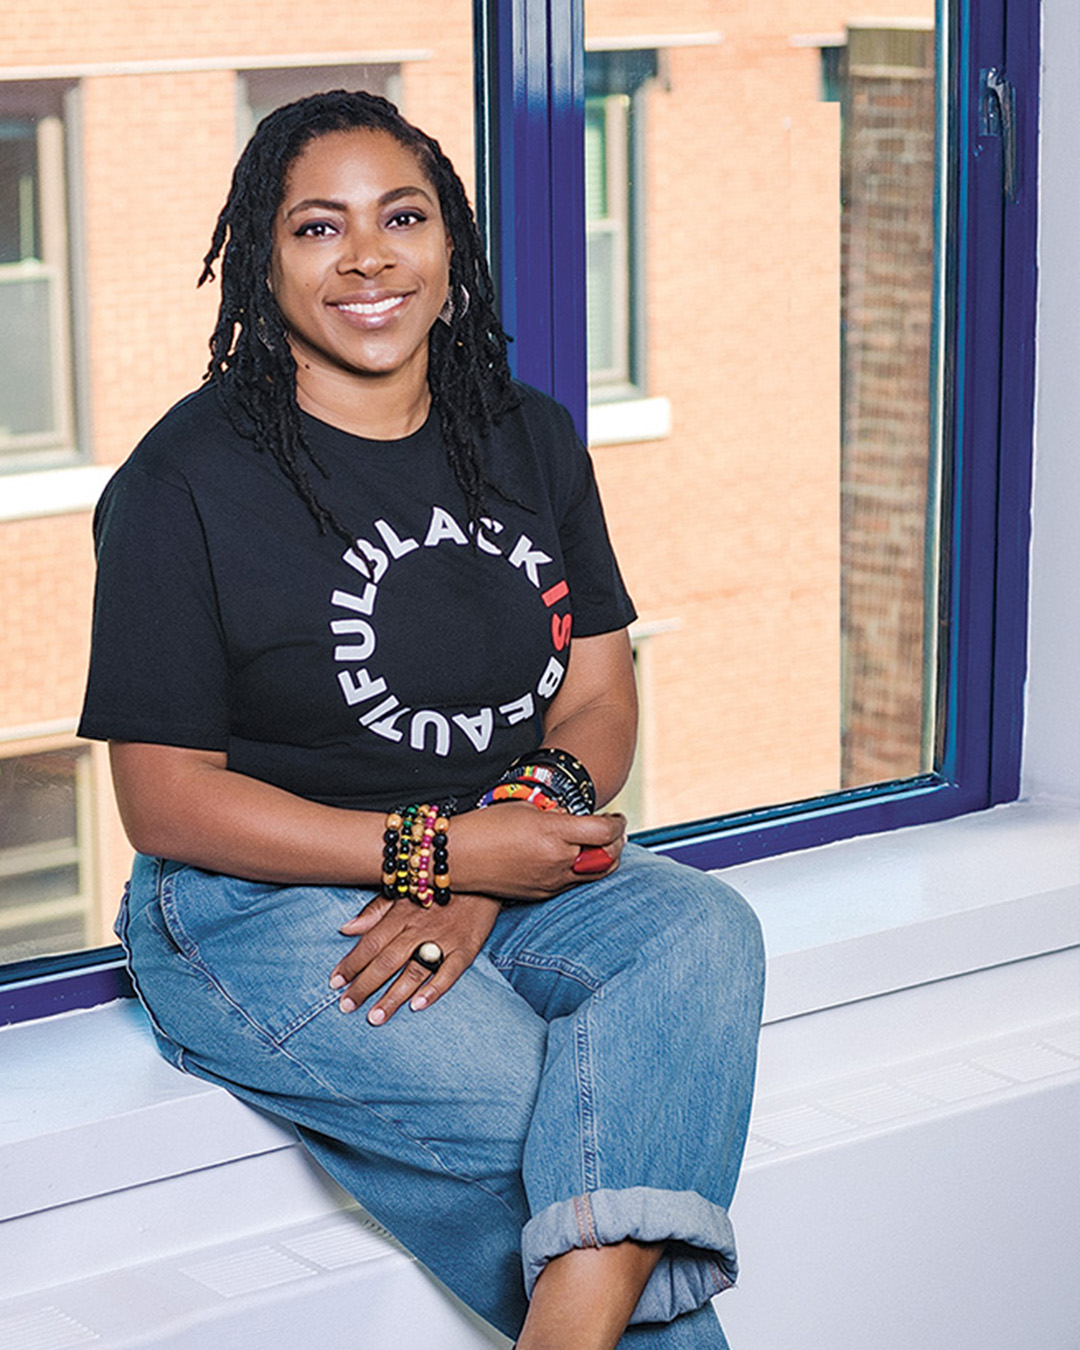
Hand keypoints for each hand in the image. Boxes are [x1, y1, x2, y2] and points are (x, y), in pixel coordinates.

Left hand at [330, 890, 501, 1024]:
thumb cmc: (436, 885)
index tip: (334, 983)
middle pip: (387, 960)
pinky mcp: (466, 949)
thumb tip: (346, 929)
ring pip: (414, 970)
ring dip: (393, 996)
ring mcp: (444, 939)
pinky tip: (418, 1006)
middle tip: (346, 1007)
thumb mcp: (404, 891)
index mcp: (402, 913)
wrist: (480, 875)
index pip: (371, 942)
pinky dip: (434, 989)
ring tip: (375, 1017)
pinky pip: (450, 972)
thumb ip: (375, 911)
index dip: (352, 963)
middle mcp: (419, 927)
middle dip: (365, 985)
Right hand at [452, 803, 627, 902]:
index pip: (606, 832)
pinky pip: (574, 884)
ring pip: (596, 874)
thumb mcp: (526, 809)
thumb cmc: (486, 826)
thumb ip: (558, 816)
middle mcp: (557, 861)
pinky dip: (582, 871)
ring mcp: (551, 882)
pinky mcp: (542, 894)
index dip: (618, 823)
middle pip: (609, 857)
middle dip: (617, 842)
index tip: (616, 818)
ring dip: (603, 859)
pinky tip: (573, 858)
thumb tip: (578, 821)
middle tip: (614, 831)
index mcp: (554, 834)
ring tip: (598, 845)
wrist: (457, 857)